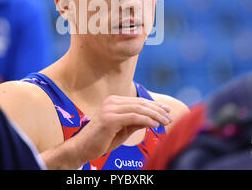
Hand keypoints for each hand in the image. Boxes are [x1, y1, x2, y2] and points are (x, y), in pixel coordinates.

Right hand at [42, 95, 171, 168]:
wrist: (81, 149)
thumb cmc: (101, 141)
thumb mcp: (122, 130)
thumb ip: (135, 122)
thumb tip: (153, 119)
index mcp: (113, 102)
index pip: (138, 101)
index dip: (154, 105)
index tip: (167, 110)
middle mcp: (111, 102)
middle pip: (140, 103)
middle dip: (158, 110)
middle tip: (170, 116)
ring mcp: (110, 109)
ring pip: (139, 109)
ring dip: (155, 115)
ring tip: (166, 122)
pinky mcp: (110, 118)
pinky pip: (134, 117)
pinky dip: (147, 120)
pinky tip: (156, 124)